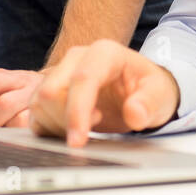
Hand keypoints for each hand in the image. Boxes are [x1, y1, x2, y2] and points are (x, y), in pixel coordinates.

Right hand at [29, 39, 179, 146]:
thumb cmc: (150, 89)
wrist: (140, 91)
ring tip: (90, 125)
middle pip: (51, 91)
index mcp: (104, 53)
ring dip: (59, 125)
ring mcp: (61, 72)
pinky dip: (49, 129)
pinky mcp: (50, 91)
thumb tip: (135, 113)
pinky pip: (35, 113)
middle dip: (66, 120)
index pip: (82, 79)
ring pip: (39, 103)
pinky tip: (72, 129)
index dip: (77, 112)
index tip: (78, 141)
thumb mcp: (160, 95)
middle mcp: (77, 58)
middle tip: (94, 128)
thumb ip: (150, 103)